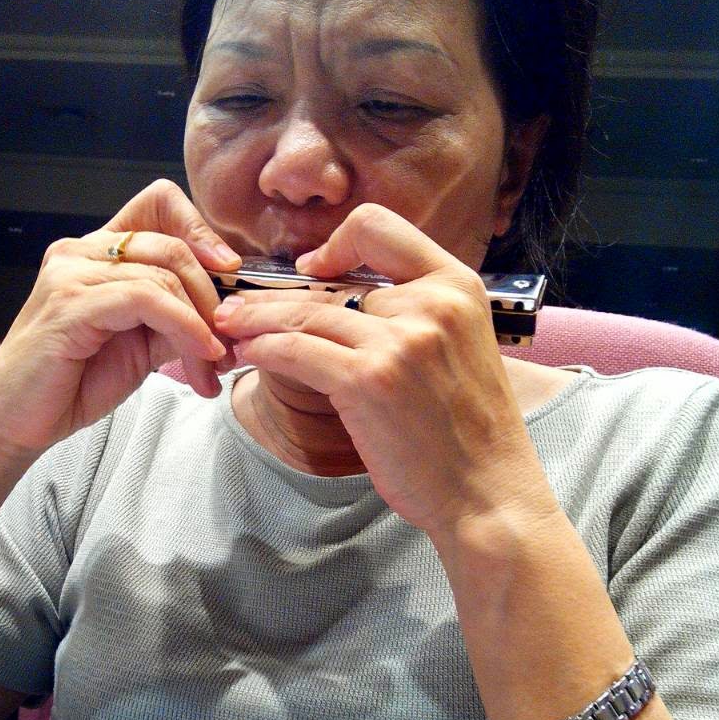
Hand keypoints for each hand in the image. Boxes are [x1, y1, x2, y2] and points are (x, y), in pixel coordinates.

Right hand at [0, 180, 239, 462]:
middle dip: (213, 295)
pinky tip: (199, 356)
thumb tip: (227, 314)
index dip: (202, 229)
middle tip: (229, 341)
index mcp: (97, 252)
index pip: (160, 203)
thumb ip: (176, 319)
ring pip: (165, 273)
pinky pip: (147, 298)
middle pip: (172, 242)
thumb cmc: (72, 383)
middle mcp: (80, 251)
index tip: (229, 272)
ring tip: (213, 363)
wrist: (17, 422)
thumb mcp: (142, 345)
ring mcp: (71, 272)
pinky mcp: (70, 303)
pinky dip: (184, 327)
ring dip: (202, 323)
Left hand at [213, 204, 543, 534]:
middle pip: (330, 283)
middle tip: (238, 307)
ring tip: (228, 326)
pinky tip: (247, 355)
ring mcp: (398, 341)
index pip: (379, 228)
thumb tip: (349, 302)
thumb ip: (417, 316)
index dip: (336, 244)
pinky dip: (263, 349)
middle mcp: (430, 303)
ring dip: (256, 320)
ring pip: (304, 314)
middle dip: (275, 297)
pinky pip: (296, 350)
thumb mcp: (461, 347)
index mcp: (457, 286)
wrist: (490, 491)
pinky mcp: (368, 380)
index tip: (313, 273)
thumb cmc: (470, 432)